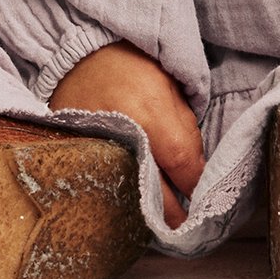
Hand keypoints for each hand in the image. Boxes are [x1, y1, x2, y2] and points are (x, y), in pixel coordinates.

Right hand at [49, 41, 204, 228]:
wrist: (78, 51)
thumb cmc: (130, 61)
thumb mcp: (169, 84)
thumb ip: (185, 129)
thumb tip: (195, 169)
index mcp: (150, 112)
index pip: (182, 165)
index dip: (196, 186)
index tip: (204, 199)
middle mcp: (122, 135)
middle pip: (153, 193)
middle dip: (173, 215)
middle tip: (185, 227)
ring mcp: (94, 148)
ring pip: (127, 196)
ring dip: (146, 210)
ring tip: (160, 220)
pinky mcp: (75, 154)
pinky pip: (103, 185)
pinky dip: (119, 195)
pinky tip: (129, 202)